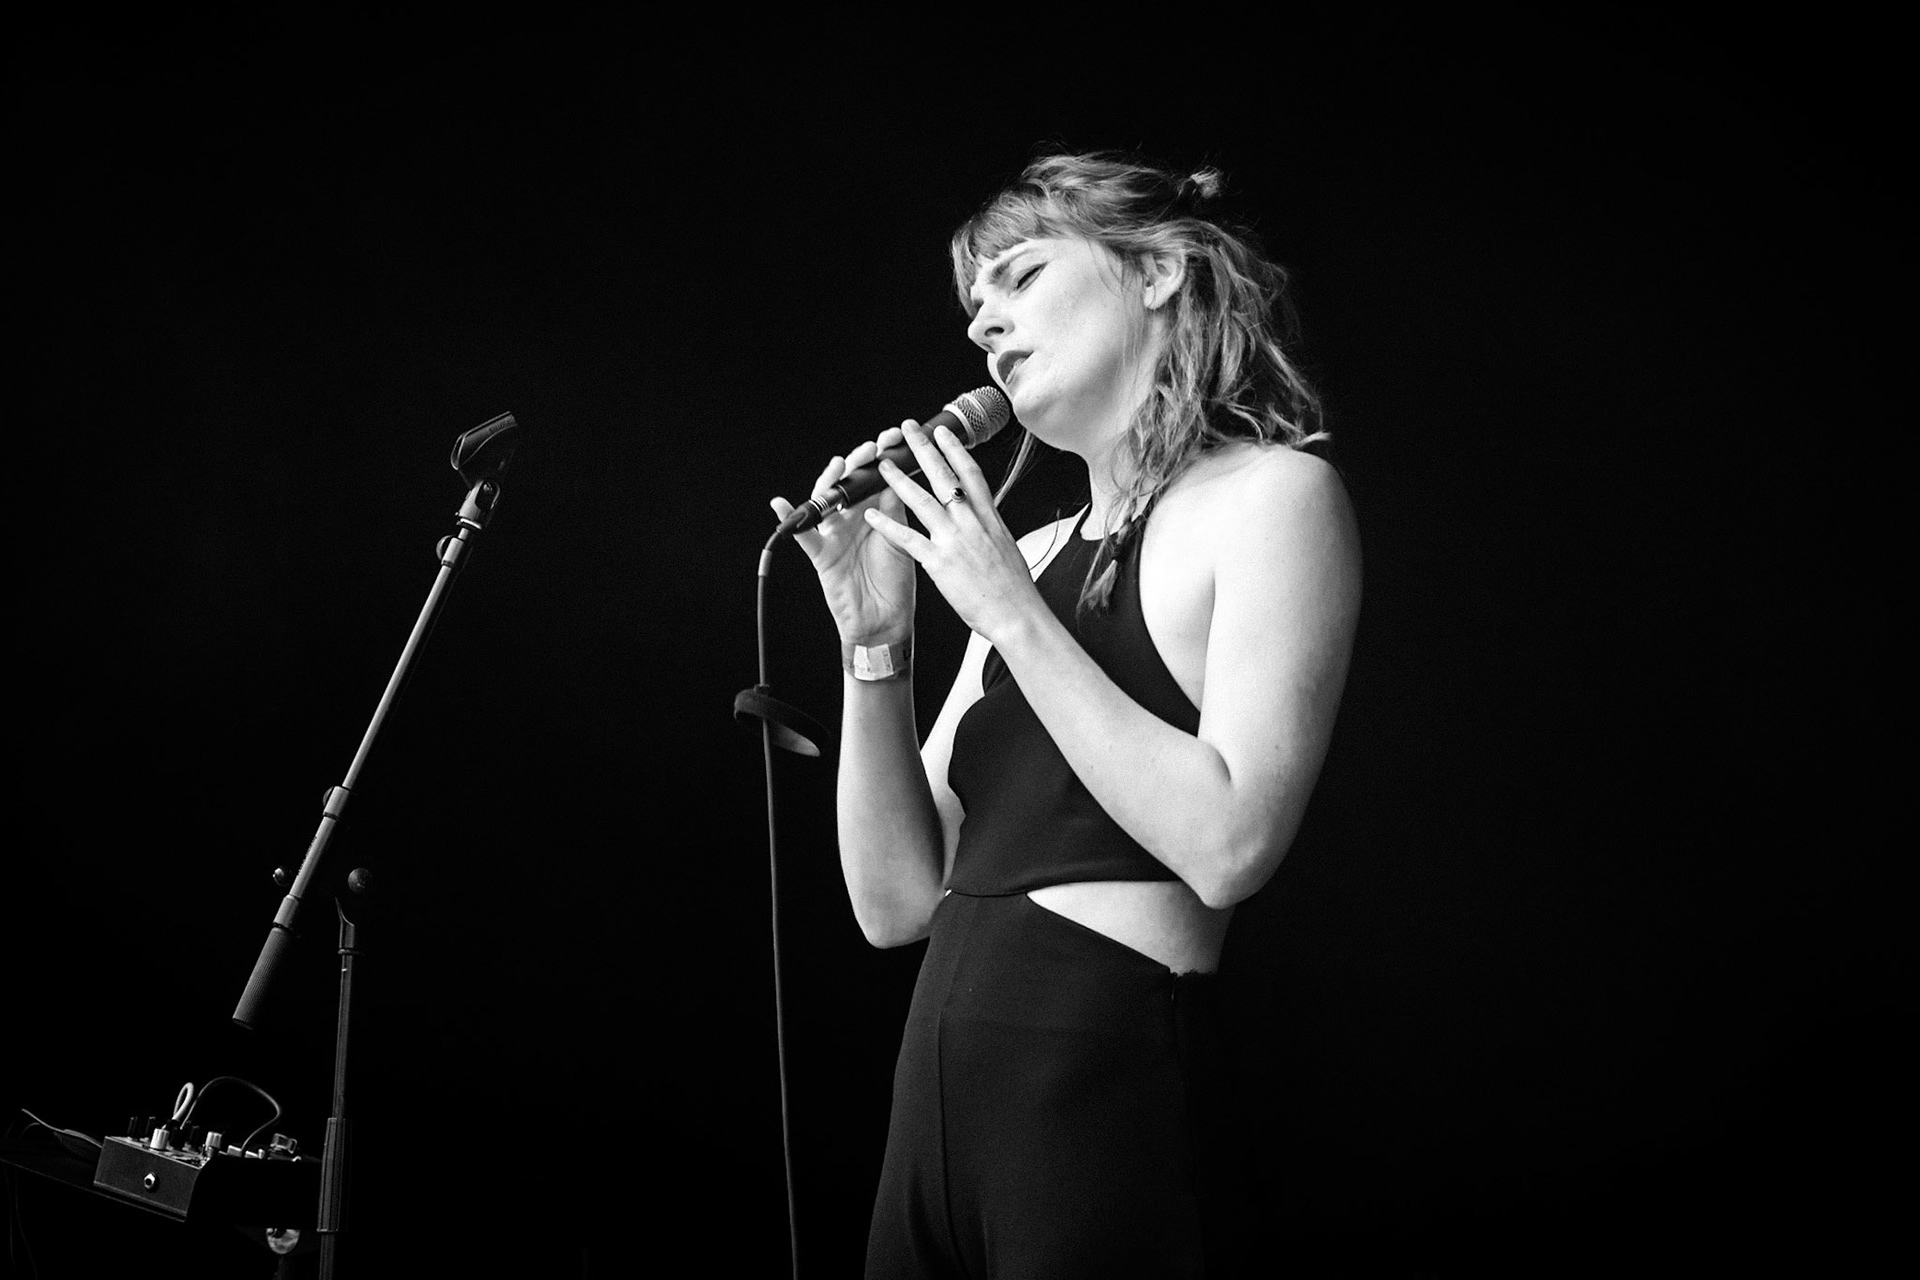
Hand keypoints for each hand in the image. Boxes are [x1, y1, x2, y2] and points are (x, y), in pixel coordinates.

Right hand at [770, 425, 917, 642]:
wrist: (886, 620)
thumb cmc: (896, 580)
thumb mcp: (902, 538)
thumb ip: (897, 508)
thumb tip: (901, 472)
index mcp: (877, 511)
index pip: (876, 475)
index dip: (883, 455)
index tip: (894, 438)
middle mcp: (853, 518)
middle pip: (850, 482)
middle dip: (858, 461)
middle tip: (871, 448)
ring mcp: (835, 533)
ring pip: (826, 500)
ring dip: (830, 481)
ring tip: (838, 466)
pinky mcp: (821, 554)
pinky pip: (802, 535)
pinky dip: (789, 519)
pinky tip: (780, 503)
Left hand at [863, 420, 1043, 645]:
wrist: (1018, 614)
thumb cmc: (1015, 590)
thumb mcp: (1007, 549)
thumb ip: (990, 531)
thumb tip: (984, 522)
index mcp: (990, 519)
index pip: (971, 475)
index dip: (955, 451)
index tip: (943, 433)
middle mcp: (972, 524)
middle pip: (944, 478)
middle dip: (925, 450)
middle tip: (908, 429)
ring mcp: (955, 540)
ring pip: (923, 501)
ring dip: (899, 480)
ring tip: (883, 464)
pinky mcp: (940, 562)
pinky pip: (908, 538)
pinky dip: (887, 525)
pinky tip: (871, 514)